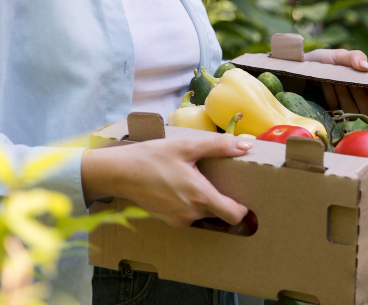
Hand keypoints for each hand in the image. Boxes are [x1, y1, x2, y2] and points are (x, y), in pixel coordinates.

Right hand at [81, 133, 251, 227]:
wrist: (121, 173)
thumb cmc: (152, 157)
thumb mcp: (186, 146)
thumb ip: (218, 146)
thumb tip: (246, 146)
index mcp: (200, 197)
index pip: (234, 215)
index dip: (242, 208)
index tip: (243, 195)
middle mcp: (192, 214)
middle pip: (219, 214)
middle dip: (222, 200)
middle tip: (219, 181)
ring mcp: (179, 220)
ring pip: (204, 215)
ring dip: (205, 202)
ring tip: (197, 181)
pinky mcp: (168, 221)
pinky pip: (189, 216)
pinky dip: (190, 205)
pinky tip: (181, 187)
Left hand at [304, 48, 367, 118]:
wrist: (303, 66)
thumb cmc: (326, 61)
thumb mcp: (340, 55)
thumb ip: (354, 57)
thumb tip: (366, 67)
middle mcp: (359, 104)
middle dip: (360, 95)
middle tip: (350, 80)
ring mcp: (344, 110)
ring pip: (352, 111)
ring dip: (343, 92)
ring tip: (335, 78)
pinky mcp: (330, 113)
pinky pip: (335, 108)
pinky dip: (331, 94)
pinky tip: (326, 82)